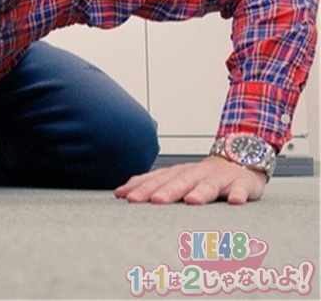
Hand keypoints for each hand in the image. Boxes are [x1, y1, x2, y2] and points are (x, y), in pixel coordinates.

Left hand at [114, 155, 266, 204]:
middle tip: (155, 201)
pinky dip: (238, 194)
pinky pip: (240, 189)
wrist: (238, 158)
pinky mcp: (241, 183)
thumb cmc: (200, 175)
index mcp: (177, 173)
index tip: (127, 198)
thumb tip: (119, 193)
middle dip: (167, 191)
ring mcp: (218, 178)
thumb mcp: (174, 177)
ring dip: (200, 192)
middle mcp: (195, 173)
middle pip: (179, 182)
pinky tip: (235, 202)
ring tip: (192, 201)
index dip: (142, 188)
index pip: (157, 180)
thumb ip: (150, 184)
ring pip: (208, 185)